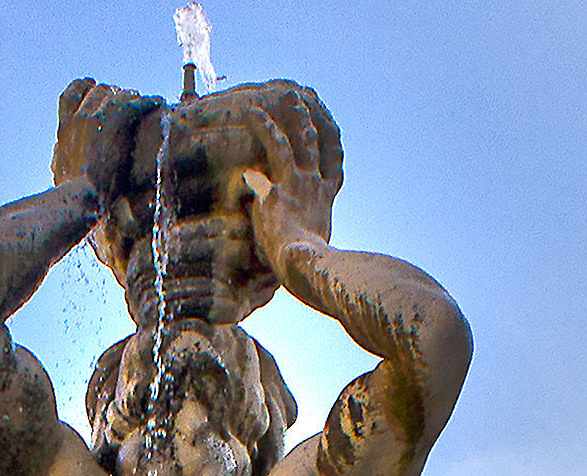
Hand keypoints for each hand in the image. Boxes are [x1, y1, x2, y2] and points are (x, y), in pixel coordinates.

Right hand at [53, 79, 155, 202]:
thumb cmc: (72, 196)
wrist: (81, 199)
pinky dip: (149, 102)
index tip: (95, 86)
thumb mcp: (60, 171)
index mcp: (65, 129)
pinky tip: (158, 103)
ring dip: (134, 99)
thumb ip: (61, 157)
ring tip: (148, 104)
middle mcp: (79, 118)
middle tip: (130, 102)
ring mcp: (98, 119)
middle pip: (101, 91)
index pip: (71, 94)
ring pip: (120, 95)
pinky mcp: (117, 123)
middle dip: (115, 94)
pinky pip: (136, 104)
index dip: (85, 88)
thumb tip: (59, 157)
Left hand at [240, 107, 334, 267]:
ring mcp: (303, 183)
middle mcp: (317, 189)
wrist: (303, 268)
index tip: (333, 138)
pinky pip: (276, 146)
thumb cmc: (301, 271)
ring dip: (295, 115)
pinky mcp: (285, 182)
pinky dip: (265, 126)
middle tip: (308, 102)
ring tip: (287, 94)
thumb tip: (282, 245)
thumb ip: (294, 238)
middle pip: (322, 147)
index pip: (334, 173)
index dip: (334, 153)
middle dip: (316, 122)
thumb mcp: (304, 250)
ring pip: (303, 139)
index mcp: (324, 205)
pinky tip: (251, 111)